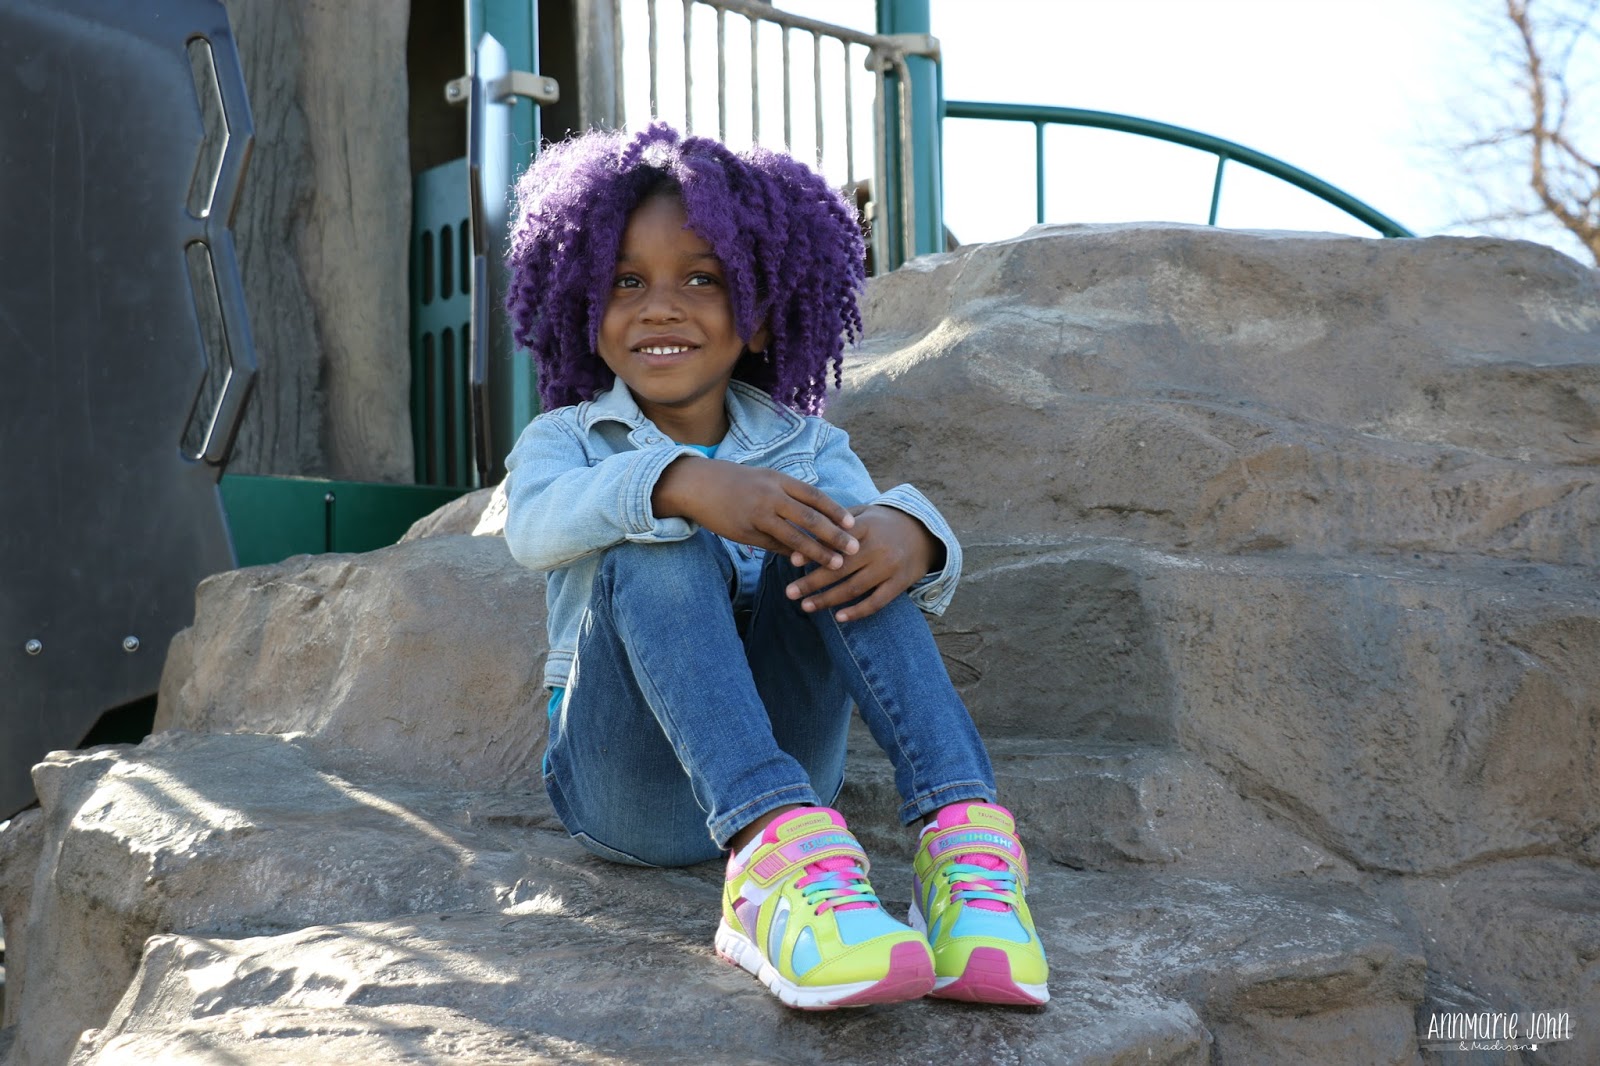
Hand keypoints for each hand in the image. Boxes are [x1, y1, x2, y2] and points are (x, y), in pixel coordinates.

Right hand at [652, 456, 858, 570]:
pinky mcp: (746, 531)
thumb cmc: (735, 482)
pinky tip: (803, 566)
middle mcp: (772, 495)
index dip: (836, 510)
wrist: (698, 485)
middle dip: (835, 535)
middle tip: (855, 548)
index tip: (854, 524)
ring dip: (817, 552)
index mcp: (779, 480)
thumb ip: (787, 496)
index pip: (815, 496)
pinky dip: (791, 555)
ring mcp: (759, 514)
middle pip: (811, 517)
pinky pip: (774, 546)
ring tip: (835, 564)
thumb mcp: (764, 481)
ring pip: (794, 536)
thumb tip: (812, 516)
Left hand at [784, 505, 941, 621]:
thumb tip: (802, 536)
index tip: (792, 562)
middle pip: (840, 569)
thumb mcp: (864, 513)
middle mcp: (878, 548)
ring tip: (806, 606)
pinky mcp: (900, 583)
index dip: (814, 552)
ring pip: (854, 588)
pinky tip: (839, 617)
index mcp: (866, 527)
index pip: (836, 541)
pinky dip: (858, 611)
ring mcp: (890, 567)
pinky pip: (877, 602)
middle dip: (812, 582)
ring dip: (828, 599)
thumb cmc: (882, 523)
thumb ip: (837, 522)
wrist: (923, 532)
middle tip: (789, 593)